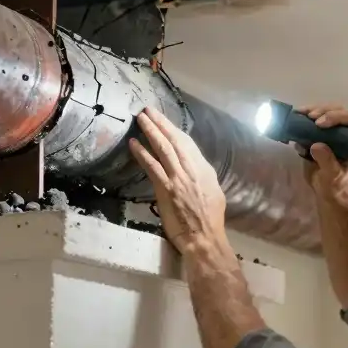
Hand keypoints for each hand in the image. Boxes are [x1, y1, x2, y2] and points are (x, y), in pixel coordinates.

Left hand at [129, 107, 227, 254]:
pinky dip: (142, 154)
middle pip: (174, 140)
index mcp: (204, 169)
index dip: (175, 130)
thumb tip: (194, 167)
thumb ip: (203, 176)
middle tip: (148, 110)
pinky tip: (134, 144)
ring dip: (151, 132)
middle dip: (161, 123)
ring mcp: (178, 178)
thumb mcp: (213, 191)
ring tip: (140, 119)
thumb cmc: (210, 219)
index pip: (188, 144)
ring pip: (163, 149)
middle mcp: (192, 169)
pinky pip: (152, 167)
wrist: (204, 237)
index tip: (165, 121)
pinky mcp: (166, 189)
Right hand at [295, 103, 347, 201]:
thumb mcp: (332, 175)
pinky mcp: (317, 133)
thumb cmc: (335, 183)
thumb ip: (327, 161)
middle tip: (310, 117)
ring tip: (299, 114)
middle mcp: (344, 130)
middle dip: (323, 110)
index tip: (320, 124)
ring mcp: (331, 130)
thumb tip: (316, 145)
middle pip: (337, 110)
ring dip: (312, 110)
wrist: (326, 189)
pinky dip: (302, 117)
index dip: (336, 117)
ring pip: (325, 111)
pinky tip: (294, 117)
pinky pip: (312, 120)